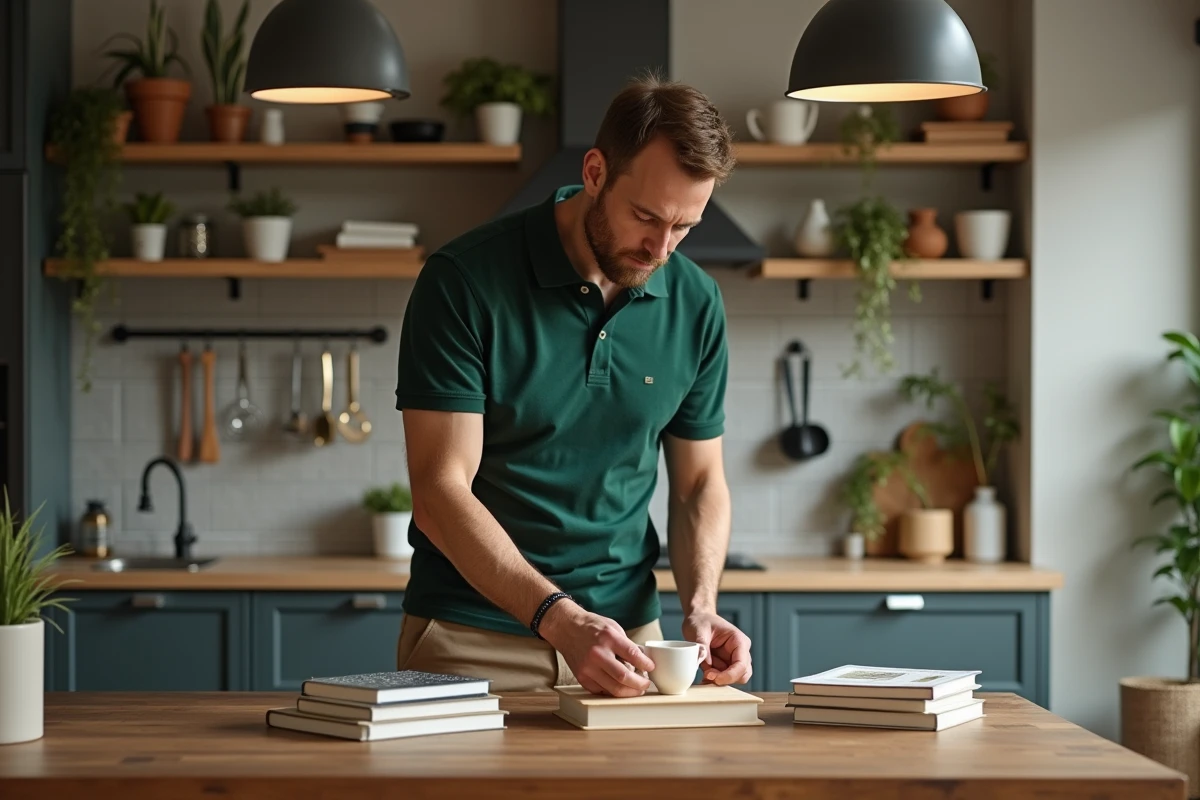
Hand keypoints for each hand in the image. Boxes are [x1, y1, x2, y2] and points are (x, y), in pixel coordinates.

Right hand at [539, 601, 656, 696]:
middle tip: (646, 684)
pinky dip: (613, 691)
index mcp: (608, 638)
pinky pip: (602, 691)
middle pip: (624, 677)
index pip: (633, 655)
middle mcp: (597, 654)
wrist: (566, 628)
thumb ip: (627, 644)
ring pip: (614, 689)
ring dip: (629, 692)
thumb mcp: (613, 627)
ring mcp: (588, 668)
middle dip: (640, 684)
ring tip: (637, 689)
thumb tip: (643, 660)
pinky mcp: (582, 678)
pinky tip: (620, 687)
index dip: (646, 664)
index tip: (651, 668)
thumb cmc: (591, 627)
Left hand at [684, 612, 751, 685]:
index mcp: (739, 641)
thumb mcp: (698, 630)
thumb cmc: (701, 621)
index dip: (730, 675)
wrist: (698, 618)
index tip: (714, 679)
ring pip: (733, 679)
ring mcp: (734, 660)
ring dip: (718, 679)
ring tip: (704, 672)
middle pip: (742, 675)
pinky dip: (714, 680)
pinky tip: (704, 675)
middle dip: (725, 679)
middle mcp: (740, 652)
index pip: (741, 664)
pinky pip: (723, 678)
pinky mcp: (725, 665)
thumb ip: (701, 645)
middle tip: (707, 675)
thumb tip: (700, 659)